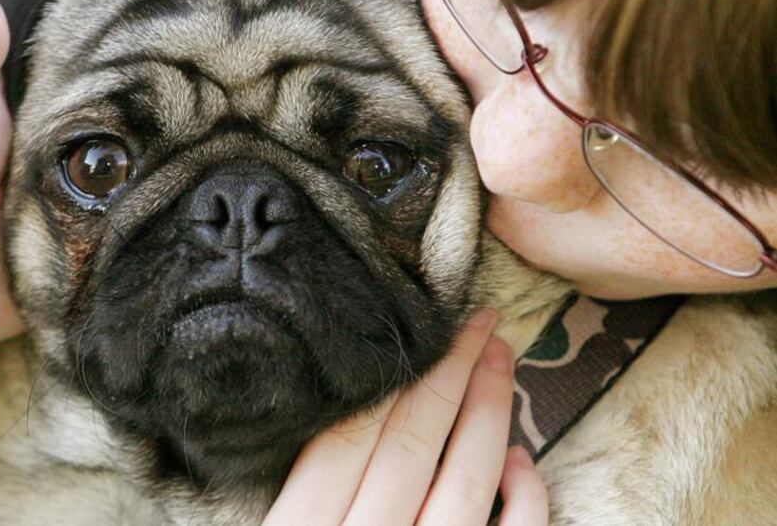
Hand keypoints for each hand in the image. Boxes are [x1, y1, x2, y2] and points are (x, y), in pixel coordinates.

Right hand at [263, 309, 547, 525]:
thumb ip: (293, 483)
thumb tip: (316, 402)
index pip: (344, 437)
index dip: (383, 377)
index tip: (413, 329)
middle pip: (410, 446)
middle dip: (447, 373)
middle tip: (476, 321)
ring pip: (466, 483)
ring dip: (488, 411)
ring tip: (500, 357)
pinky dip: (524, 496)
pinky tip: (522, 459)